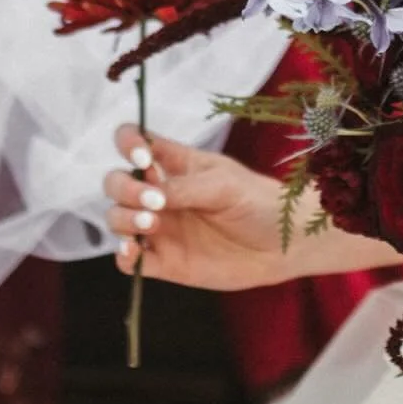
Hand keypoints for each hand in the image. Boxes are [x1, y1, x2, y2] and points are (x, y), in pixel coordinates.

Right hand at [104, 124, 298, 290]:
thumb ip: (184, 188)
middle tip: (152, 201)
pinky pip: (130, 260)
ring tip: (152, 225)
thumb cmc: (259, 202)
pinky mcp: (165, 261)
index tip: (142, 159)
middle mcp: (161, 194)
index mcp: (176, 165)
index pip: (135, 142)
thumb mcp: (224, 185)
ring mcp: (161, 229)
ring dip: (123, 219)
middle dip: (123, 188)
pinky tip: (133, 252)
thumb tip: (148, 196)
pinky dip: (123, 256)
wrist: (286, 245)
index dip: (128, 144)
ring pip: (117, 218)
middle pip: (116, 182)